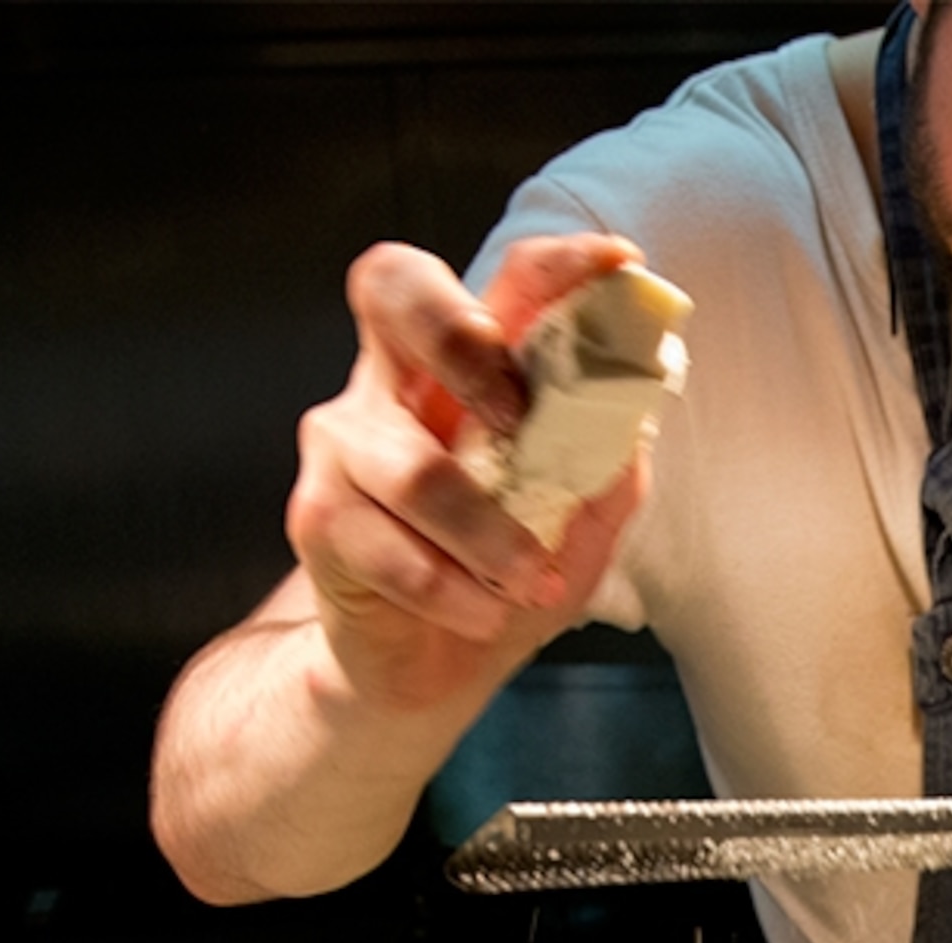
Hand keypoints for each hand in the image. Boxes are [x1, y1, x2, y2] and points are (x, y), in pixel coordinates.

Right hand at [288, 234, 651, 710]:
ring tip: (526, 582)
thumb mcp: (581, 521)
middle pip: (394, 289)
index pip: (504, 283)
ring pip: (415, 467)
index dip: (557, 265)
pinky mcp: (318, 516)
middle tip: (515, 413)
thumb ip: (605, 462)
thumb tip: (634, 410)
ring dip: (486, 535)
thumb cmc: (502, 574)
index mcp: (468, 365)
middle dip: (461, 338)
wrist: (431, 669)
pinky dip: (452, 591)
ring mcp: (345, 442)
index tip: (618, 264)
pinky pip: (392, 549)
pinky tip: (482, 610)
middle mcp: (395, 381)